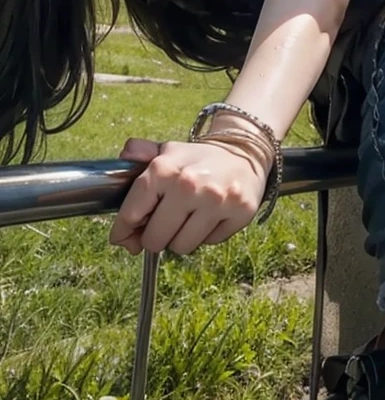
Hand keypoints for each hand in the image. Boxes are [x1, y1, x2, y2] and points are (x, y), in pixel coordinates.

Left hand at [109, 137, 267, 255]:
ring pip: (181, 247)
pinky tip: (211, 215)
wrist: (245, 153)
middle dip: (157, 235)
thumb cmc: (199, 159)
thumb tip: (125, 156)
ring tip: (191, 217)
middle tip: (168, 221)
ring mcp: (216, 200)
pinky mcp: (240, 212)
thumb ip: (139, 155)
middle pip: (154, 240)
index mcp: (164, 169)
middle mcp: (188, 184)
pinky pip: (209, 243)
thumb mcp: (167, 152)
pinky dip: (207, 234)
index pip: (130, 216)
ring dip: (182, 237)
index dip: (124, 230)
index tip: (127, 234)